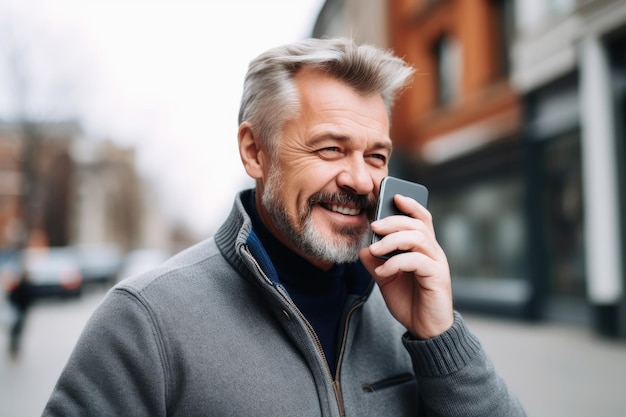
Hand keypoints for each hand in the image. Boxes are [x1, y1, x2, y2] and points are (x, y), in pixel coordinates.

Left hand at [360, 194, 453, 338]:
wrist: (425, 329)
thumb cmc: (409, 301)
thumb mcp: (386, 279)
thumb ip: (376, 262)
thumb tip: (364, 248)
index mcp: (423, 248)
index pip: (421, 218)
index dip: (410, 204)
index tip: (393, 196)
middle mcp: (433, 252)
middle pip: (417, 224)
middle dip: (394, 221)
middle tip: (374, 226)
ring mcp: (436, 263)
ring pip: (417, 238)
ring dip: (392, 240)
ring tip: (376, 249)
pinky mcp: (437, 277)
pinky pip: (416, 260)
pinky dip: (396, 262)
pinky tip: (383, 271)